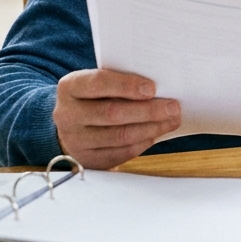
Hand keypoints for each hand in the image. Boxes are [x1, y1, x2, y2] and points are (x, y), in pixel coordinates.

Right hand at [52, 69, 180, 169]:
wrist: (70, 125)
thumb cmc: (92, 98)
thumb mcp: (96, 84)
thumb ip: (119, 82)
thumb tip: (158, 88)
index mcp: (70, 87)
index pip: (98, 83)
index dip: (127, 86)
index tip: (152, 88)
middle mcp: (67, 115)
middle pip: (112, 113)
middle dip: (147, 110)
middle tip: (173, 107)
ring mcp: (75, 141)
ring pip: (119, 136)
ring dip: (151, 128)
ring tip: (171, 120)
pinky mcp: (87, 160)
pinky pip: (120, 153)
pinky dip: (142, 143)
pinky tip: (155, 134)